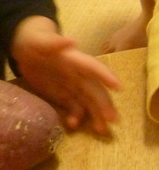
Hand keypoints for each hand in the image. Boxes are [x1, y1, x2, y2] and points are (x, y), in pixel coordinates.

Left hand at [10, 16, 120, 133]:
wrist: (28, 49)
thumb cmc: (36, 40)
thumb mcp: (41, 40)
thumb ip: (53, 42)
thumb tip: (72, 40)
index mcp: (76, 60)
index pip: (94, 68)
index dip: (106, 76)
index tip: (118, 87)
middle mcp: (78, 74)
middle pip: (94, 89)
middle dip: (105, 104)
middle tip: (114, 120)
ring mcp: (72, 85)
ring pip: (88, 101)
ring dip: (96, 114)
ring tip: (102, 129)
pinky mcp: (64, 94)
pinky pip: (74, 107)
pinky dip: (76, 116)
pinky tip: (74, 125)